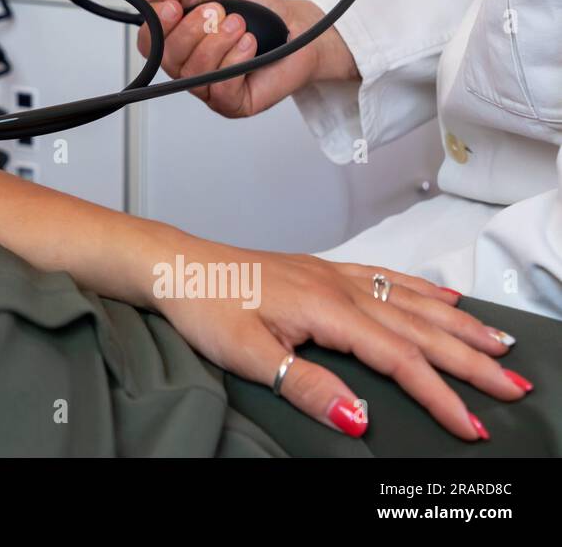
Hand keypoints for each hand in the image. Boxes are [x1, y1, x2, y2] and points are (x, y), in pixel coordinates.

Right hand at [134, 0, 357, 117]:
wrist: (299, 27)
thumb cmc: (259, 12)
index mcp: (181, 42)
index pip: (149, 42)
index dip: (156, 26)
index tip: (173, 6)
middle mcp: (190, 68)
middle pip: (168, 57)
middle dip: (192, 30)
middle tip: (218, 12)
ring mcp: (209, 89)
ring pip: (194, 71)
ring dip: (217, 42)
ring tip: (239, 25)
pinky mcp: (232, 104)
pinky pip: (220, 88)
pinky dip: (234, 61)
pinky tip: (249, 45)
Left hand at [154, 234, 529, 440]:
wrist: (176, 266)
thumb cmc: (204, 303)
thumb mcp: (248, 354)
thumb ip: (307, 386)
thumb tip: (358, 416)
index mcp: (328, 310)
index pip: (400, 360)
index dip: (440, 395)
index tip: (470, 423)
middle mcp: (339, 288)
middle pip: (419, 329)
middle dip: (471, 361)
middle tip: (513, 385)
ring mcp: (333, 276)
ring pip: (411, 302)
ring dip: (457, 325)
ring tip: (498, 344)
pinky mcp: (321, 271)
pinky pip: (387, 279)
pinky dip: (422, 291)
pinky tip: (440, 298)